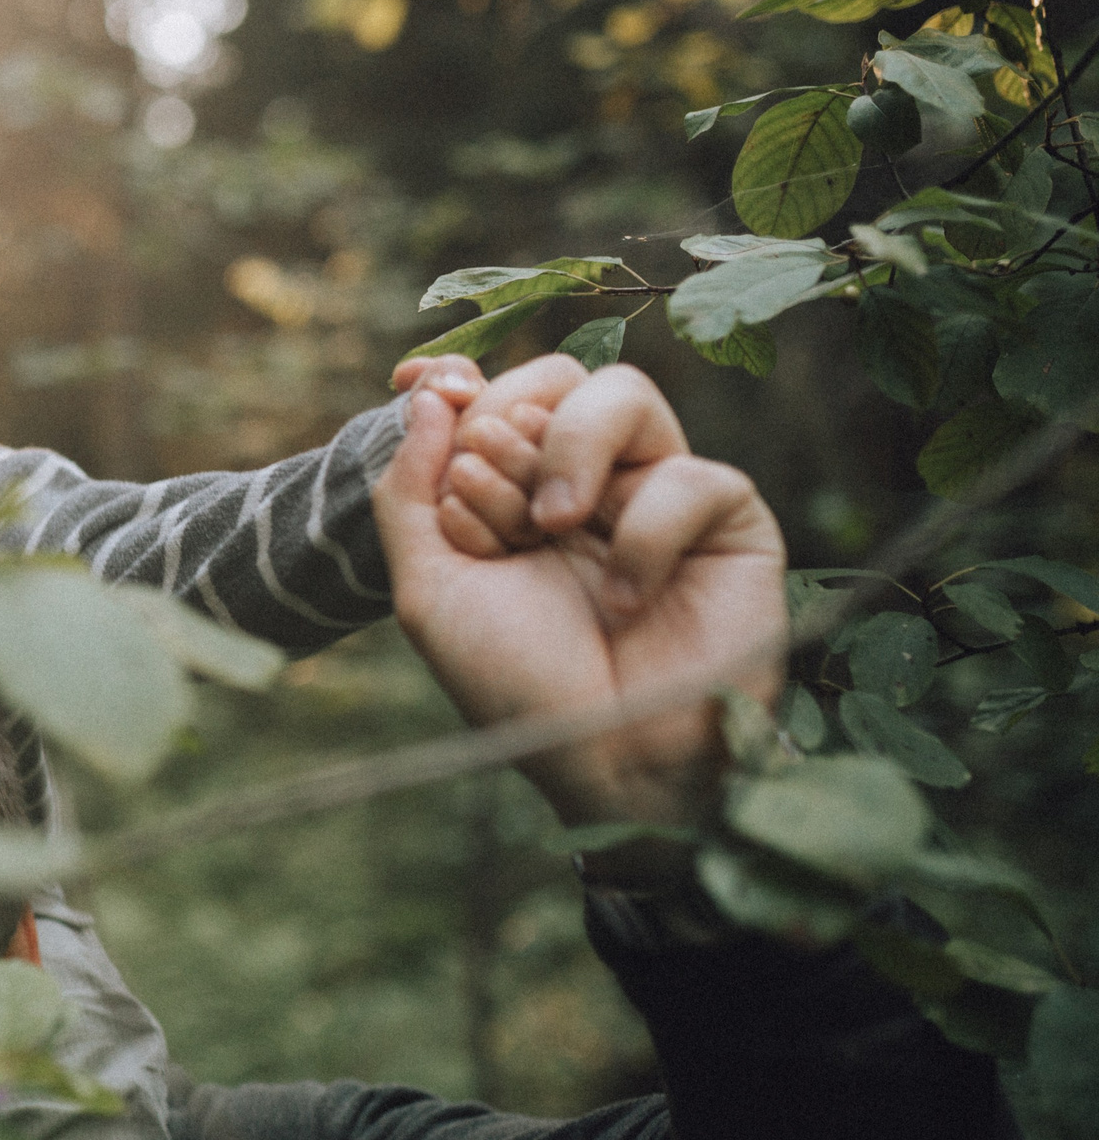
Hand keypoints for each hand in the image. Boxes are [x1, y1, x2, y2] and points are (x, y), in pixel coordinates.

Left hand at [376, 364, 786, 857]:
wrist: (605, 762)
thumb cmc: (517, 684)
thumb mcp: (430, 589)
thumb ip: (409, 491)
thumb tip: (428, 390)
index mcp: (517, 496)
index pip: (496, 397)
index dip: (460, 391)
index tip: (416, 392)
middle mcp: (589, 487)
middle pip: (557, 377)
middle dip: (505, 425)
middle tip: (487, 491)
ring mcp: (657, 498)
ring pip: (623, 394)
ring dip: (567, 447)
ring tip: (547, 523)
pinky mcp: (729, 523)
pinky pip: (690, 476)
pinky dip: (643, 534)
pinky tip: (620, 598)